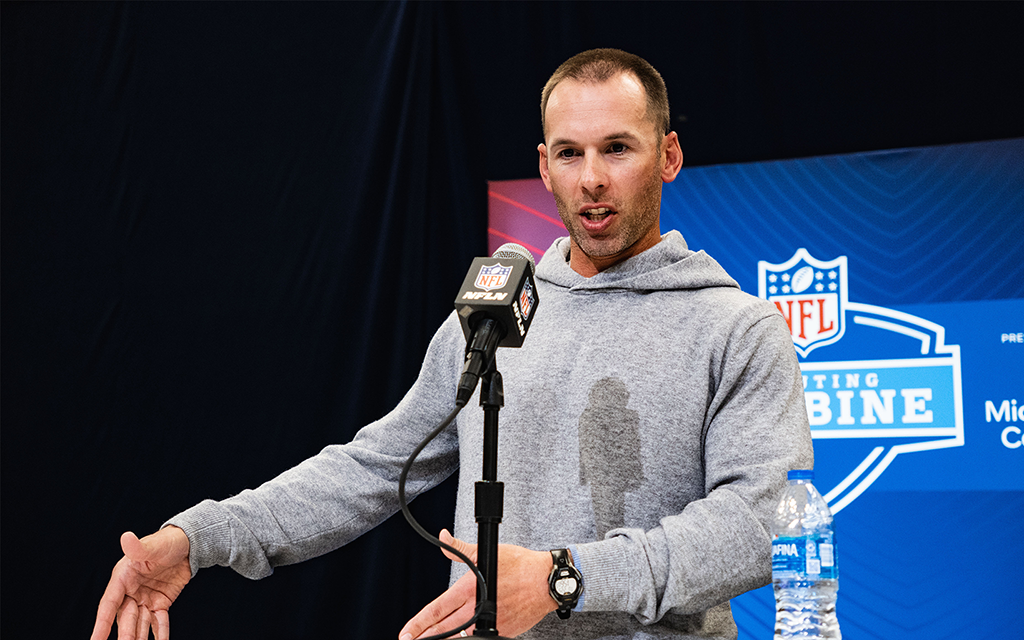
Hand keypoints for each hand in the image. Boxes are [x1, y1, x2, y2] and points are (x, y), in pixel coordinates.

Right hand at [90, 527, 191, 639]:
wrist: (190, 544)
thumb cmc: (168, 541)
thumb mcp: (154, 545)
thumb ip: (139, 547)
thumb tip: (126, 537)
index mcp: (123, 577)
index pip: (109, 604)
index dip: (102, 623)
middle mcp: (131, 591)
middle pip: (125, 618)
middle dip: (125, 635)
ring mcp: (146, 598)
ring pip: (140, 623)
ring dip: (139, 638)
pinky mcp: (160, 603)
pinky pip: (159, 622)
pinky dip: (160, 634)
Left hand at [399, 530, 556, 638]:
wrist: (547, 581)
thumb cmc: (519, 565)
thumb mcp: (484, 552)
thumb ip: (458, 548)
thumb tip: (443, 536)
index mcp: (469, 589)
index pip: (436, 610)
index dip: (418, 623)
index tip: (406, 632)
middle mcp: (477, 608)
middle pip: (443, 630)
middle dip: (424, 637)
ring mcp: (491, 623)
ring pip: (460, 638)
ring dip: (445, 639)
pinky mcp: (504, 631)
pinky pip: (482, 637)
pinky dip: (469, 639)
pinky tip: (461, 638)